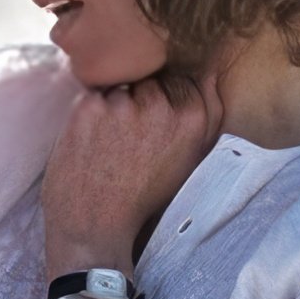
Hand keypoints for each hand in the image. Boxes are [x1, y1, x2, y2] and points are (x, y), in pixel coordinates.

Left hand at [41, 74, 224, 281]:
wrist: (95, 224)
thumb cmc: (144, 198)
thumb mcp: (189, 161)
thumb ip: (207, 117)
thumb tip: (209, 74)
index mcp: (192, 119)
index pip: (181, 80)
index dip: (164, 99)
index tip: (153, 123)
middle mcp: (160, 106)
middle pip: (149, 80)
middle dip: (139, 100)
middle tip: (129, 138)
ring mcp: (123, 104)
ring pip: (120, 87)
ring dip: (114, 106)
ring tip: (109, 142)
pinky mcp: (90, 106)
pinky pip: (93, 95)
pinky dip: (90, 113)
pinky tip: (91, 141)